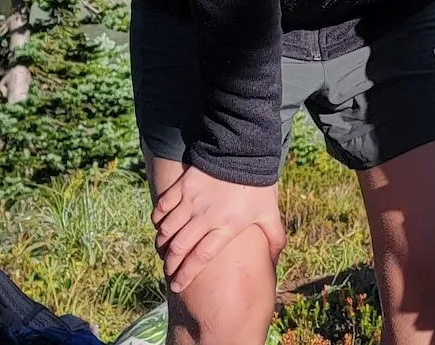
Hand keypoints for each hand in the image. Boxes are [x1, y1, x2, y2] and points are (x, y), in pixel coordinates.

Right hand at [152, 164, 284, 291]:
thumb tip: (276, 261)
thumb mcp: (270, 211)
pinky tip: (160, 224)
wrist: (247, 149)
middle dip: (170, 263)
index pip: (200, 258)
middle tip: (168, 269)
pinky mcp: (184, 185)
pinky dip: (157, 218)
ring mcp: (193, 200)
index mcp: (226, 226)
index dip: (186, 275)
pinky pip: (162, 206)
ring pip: (167, 229)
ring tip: (164, 249)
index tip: (177, 286)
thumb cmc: (259, 183)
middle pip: (179, 248)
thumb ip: (274, 236)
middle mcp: (206, 216)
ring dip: (162, 243)